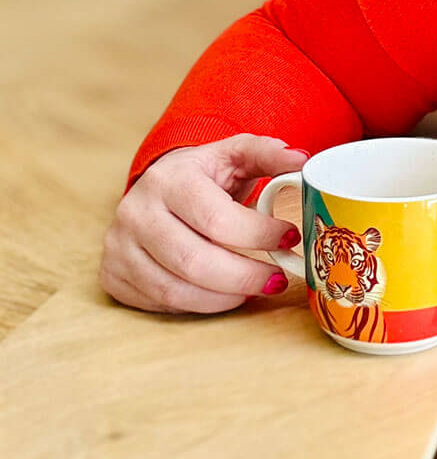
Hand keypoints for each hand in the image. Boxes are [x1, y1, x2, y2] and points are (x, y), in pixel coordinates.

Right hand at [99, 133, 309, 313]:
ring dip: (225, 296)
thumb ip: (268, 154)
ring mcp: (119, 246)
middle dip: (245, 276)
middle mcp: (136, 212)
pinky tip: (223, 293)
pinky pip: (160, 302)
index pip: (217, 219)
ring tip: (255, 287)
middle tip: (277, 278)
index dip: (258, 236)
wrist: (156, 186)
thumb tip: (301, 161)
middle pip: (195, 262)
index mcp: (169, 179)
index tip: (289, 239)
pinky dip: (198, 304)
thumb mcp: (234, 154)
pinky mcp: (113, 274)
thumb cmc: (203, 174)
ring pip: (175, 289)